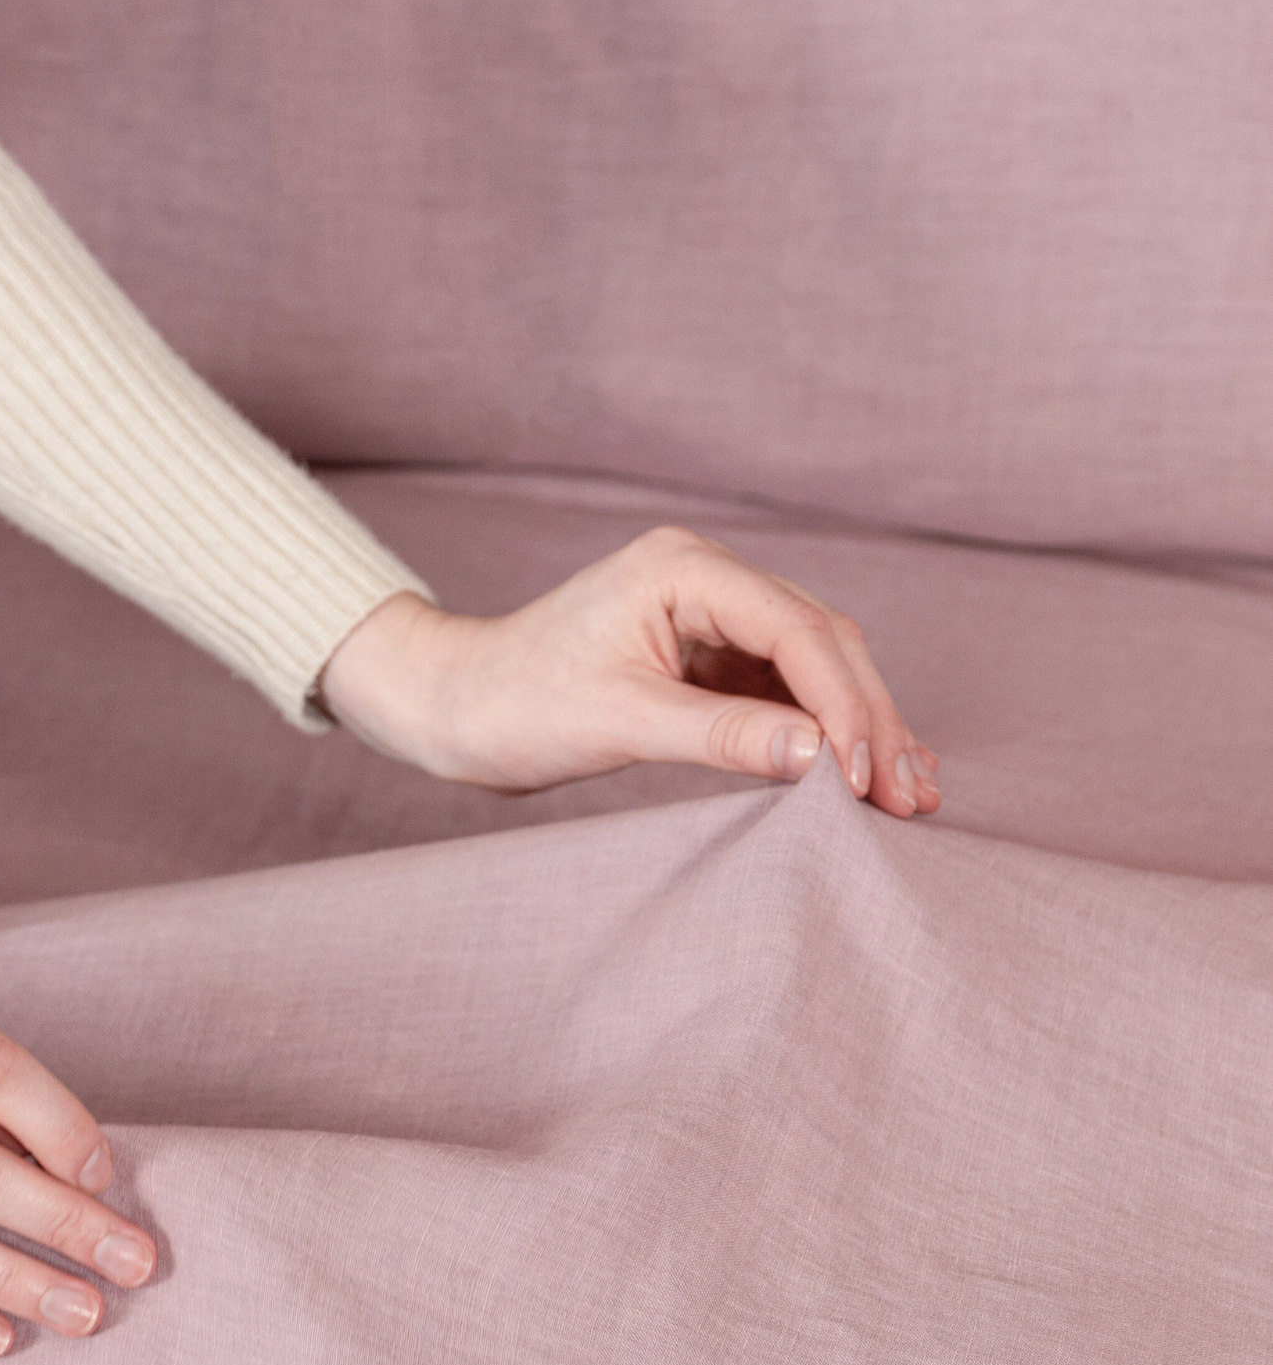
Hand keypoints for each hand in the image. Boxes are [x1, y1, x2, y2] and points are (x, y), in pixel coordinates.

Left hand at [318, 525, 939, 815]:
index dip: (847, 706)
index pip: (797, 630)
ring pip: (812, 666)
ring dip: (857, 730)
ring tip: (906, 796)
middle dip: (870, 720)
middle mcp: (706, 576)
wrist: (453, 707)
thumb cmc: (515, 704)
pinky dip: (820, 734)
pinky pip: (782, 689)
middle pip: (821, 643)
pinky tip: (860, 776)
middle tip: (912, 796)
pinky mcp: (703, 654)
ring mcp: (708, 613)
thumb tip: (821, 761)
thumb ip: (723, 737)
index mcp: (683, 568)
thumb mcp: (621, 723)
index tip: (873, 776)